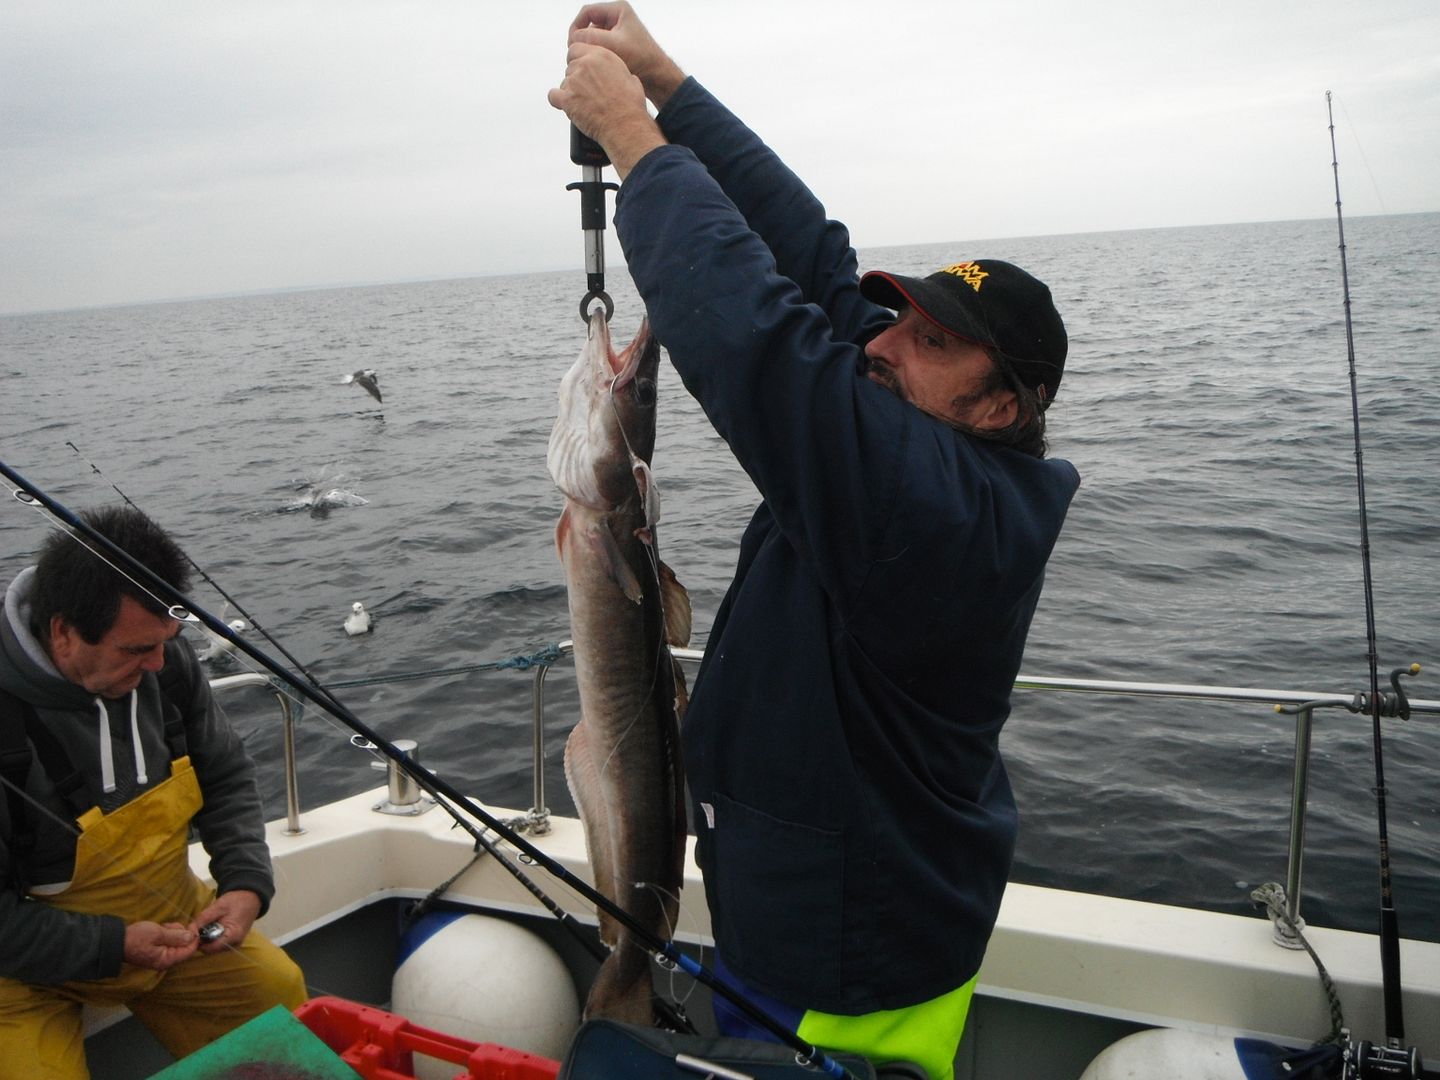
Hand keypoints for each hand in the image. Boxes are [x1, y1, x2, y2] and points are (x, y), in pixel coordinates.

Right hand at [123, 921, 198, 970]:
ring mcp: (161, 956)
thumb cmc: (136, 938)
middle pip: (184, 945)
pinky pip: (169, 941)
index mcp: (167, 960)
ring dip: (173, 931)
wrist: (116, 941)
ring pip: (177, 941)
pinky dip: (167, 933)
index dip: (194, 937)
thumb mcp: (158, 933)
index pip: (189, 951)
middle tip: (168, 926)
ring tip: (161, 928)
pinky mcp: (157, 950)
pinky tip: (159, 929)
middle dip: (180, 933)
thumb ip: (176, 936)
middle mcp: (166, 960)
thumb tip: (192, 937)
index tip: (192, 925)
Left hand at [187, 889, 261, 954]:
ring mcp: (235, 944)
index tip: (194, 931)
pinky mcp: (234, 942)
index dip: (198, 942)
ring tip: (208, 925)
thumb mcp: (218, 906)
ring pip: (214, 948)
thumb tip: (189, 931)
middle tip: (199, 927)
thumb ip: (203, 919)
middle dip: (202, 940)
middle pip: (211, 950)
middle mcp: (235, 943)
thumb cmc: (236, 900)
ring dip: (207, 939)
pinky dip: (213, 938)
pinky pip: (219, 944)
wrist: (251, 897)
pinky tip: (214, 927)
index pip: (209, 948)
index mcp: (233, 935)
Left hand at [548, 42, 665, 177]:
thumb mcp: (630, 78)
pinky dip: (558, 101)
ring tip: (585, 104)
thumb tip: (618, 75)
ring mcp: (574, 81)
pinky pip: (553, 96)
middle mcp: (586, 64)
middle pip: (570, 66)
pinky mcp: (567, 99)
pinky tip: (566, 105)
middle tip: (587, 91)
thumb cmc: (630, 105)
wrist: (625, 125)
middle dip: (577, 78)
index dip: (578, 60)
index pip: (576, 48)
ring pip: (564, 82)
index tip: (583, 70)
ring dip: (571, 91)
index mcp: (601, 55)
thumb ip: (617, 71)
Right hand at [567, 3, 685, 107]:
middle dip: (581, 39)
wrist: (657, 76)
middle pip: (588, 24)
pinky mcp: (617, 44)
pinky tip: (595, 67)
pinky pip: (599, 46)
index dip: (576, 27)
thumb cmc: (641, 59)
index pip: (586, 12)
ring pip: (592, 37)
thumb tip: (574, 39)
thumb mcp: (612, 46)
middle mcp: (617, 18)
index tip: (572, 44)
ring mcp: (617, 31)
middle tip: (577, 56)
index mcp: (618, 10)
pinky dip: (594, 55)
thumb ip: (590, 38)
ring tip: (588, 63)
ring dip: (587, 49)